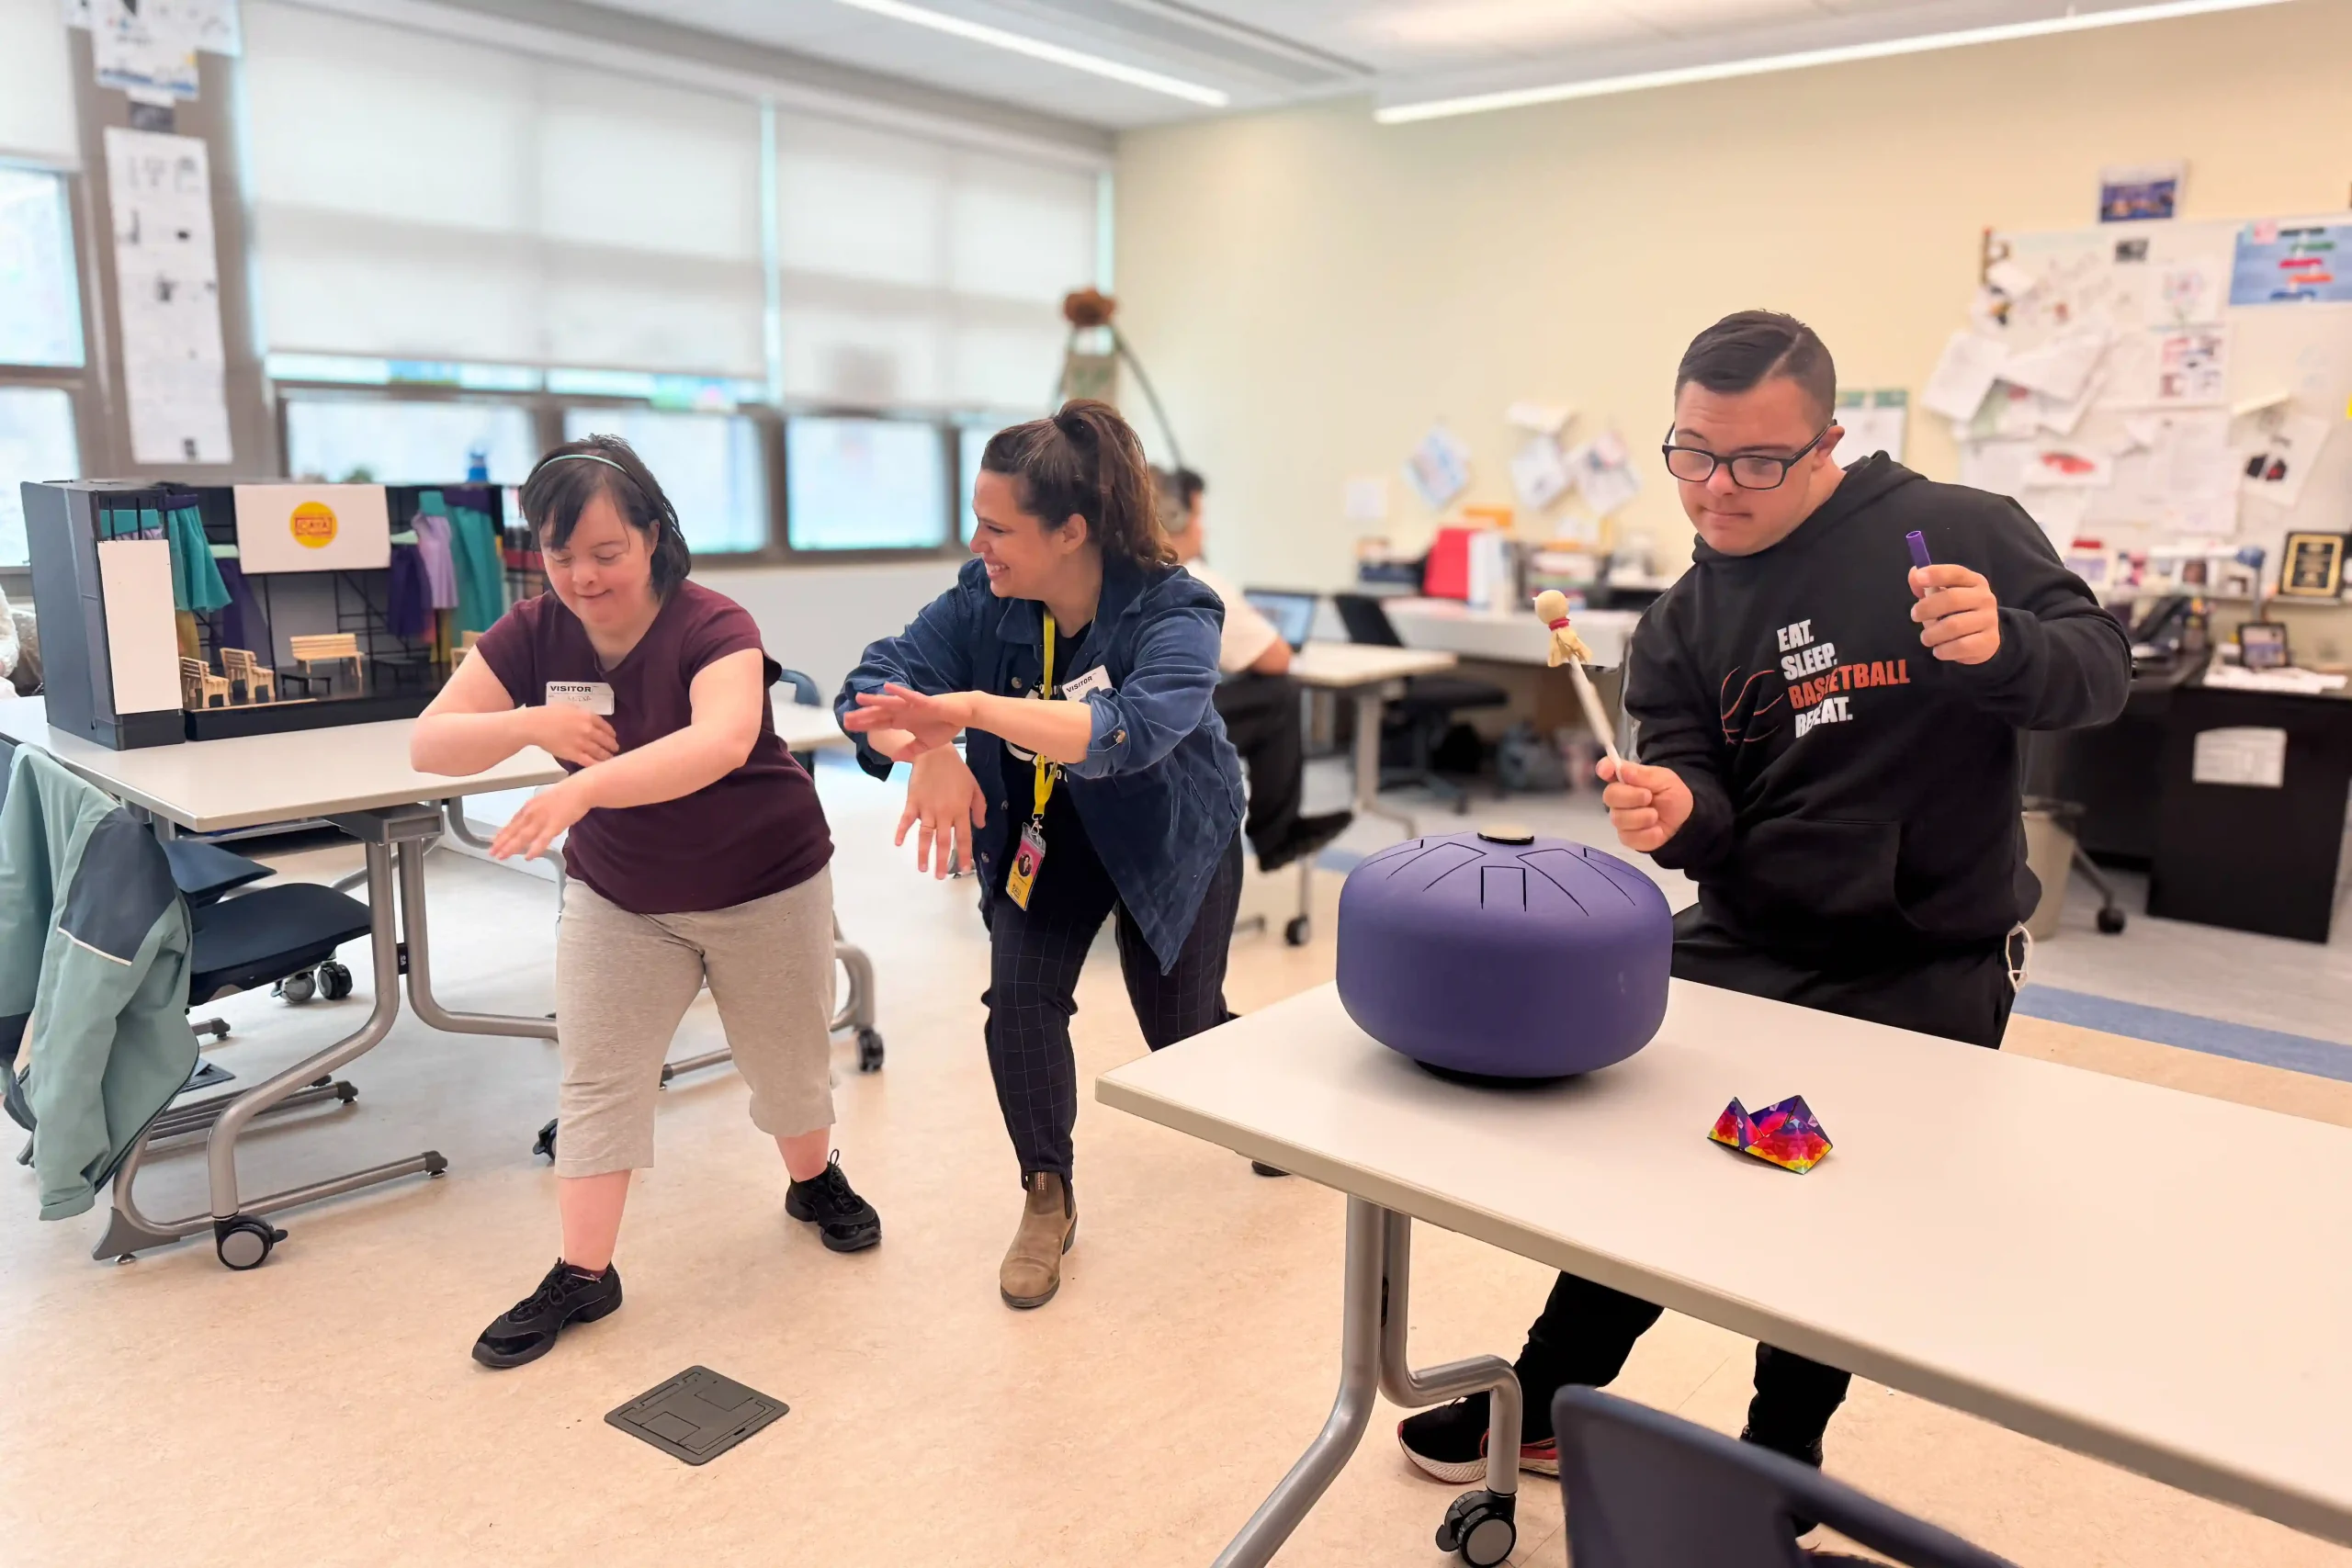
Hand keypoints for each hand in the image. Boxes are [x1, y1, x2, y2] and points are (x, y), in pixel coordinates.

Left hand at [489, 777, 592, 861]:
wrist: (581, 789)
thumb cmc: (568, 793)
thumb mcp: (546, 800)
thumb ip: (538, 811)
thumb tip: (532, 820)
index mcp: (530, 806)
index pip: (513, 822)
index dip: (502, 833)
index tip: (494, 842)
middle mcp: (532, 813)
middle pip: (514, 830)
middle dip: (502, 842)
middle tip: (492, 853)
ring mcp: (542, 819)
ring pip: (523, 836)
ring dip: (511, 847)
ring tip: (502, 856)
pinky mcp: (555, 825)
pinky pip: (542, 840)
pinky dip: (534, 849)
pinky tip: (528, 857)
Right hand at [526, 704, 617, 766]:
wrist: (535, 725)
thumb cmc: (549, 713)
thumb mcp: (570, 707)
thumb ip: (583, 714)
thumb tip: (592, 720)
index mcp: (588, 716)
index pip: (606, 727)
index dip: (611, 733)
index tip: (613, 737)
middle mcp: (589, 730)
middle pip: (606, 740)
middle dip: (612, 746)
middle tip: (615, 749)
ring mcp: (582, 743)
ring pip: (600, 752)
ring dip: (608, 756)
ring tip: (611, 759)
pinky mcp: (574, 755)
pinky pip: (590, 762)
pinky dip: (597, 765)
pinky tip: (601, 768)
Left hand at [843, 684, 971, 756]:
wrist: (964, 715)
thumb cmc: (945, 725)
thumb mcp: (925, 745)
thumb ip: (909, 750)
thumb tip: (894, 758)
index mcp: (903, 721)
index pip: (879, 723)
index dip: (864, 725)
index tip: (848, 727)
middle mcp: (904, 712)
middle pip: (880, 714)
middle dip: (863, 716)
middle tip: (845, 718)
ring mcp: (913, 705)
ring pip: (890, 703)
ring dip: (875, 701)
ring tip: (859, 699)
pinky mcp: (925, 702)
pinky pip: (910, 696)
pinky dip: (899, 692)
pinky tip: (887, 687)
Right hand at [897, 747, 987, 878]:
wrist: (935, 753)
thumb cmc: (957, 771)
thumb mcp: (974, 787)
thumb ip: (979, 807)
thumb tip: (980, 826)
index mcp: (961, 810)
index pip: (964, 837)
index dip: (964, 854)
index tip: (963, 869)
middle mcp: (944, 813)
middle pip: (944, 841)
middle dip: (942, 861)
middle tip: (940, 877)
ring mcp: (927, 808)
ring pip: (925, 835)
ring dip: (923, 853)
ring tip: (922, 868)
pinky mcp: (913, 802)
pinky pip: (906, 819)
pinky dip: (901, 831)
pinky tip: (898, 843)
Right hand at [1595, 757, 1692, 853]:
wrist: (1684, 818)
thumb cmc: (1671, 794)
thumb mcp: (1664, 779)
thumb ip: (1643, 774)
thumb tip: (1622, 770)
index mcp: (1625, 778)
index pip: (1607, 769)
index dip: (1604, 768)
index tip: (1606, 771)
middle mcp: (1618, 798)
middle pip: (1609, 796)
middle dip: (1631, 797)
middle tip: (1648, 797)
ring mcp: (1620, 818)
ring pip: (1619, 819)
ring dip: (1642, 817)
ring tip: (1656, 815)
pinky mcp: (1627, 837)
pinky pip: (1629, 837)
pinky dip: (1647, 834)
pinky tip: (1657, 830)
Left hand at [1910, 564, 2001, 664]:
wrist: (1982, 639)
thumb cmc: (1956, 612)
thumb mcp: (1942, 596)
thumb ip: (1926, 585)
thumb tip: (1914, 574)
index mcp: (1974, 581)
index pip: (1956, 573)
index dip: (1936, 573)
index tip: (1918, 578)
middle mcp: (1985, 598)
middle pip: (1952, 598)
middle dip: (1927, 607)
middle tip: (1914, 615)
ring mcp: (1989, 619)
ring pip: (1953, 626)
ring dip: (1931, 634)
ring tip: (1926, 638)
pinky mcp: (1989, 641)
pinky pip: (1960, 646)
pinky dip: (1943, 650)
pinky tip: (1938, 650)